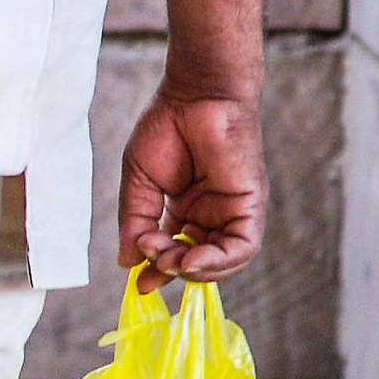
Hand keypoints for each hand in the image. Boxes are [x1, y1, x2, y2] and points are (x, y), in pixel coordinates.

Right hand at [117, 87, 266, 293]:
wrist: (194, 95)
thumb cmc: (167, 128)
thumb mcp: (139, 183)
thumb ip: (136, 221)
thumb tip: (127, 261)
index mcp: (186, 209)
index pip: (176, 252)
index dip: (158, 271)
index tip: (138, 283)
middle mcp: (212, 214)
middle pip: (199, 262)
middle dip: (173, 270)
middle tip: (151, 258)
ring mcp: (233, 210)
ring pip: (225, 262)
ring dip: (196, 270)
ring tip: (170, 259)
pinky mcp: (250, 204)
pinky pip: (242, 247)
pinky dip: (219, 260)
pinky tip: (192, 258)